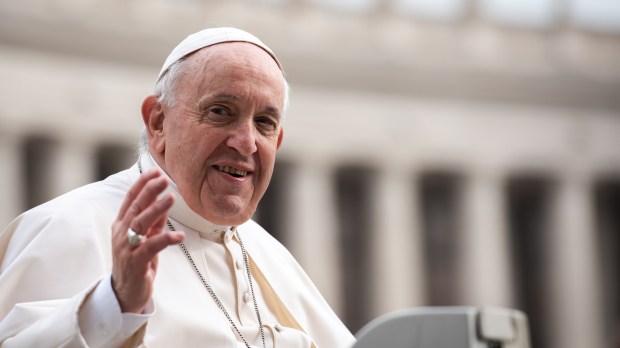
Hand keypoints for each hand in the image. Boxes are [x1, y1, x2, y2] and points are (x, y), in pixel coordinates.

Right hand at [111, 169, 184, 312]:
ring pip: (140, 224)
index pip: (130, 199)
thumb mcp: (146, 238)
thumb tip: (164, 201)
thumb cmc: (137, 262)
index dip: (142, 184)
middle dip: (149, 191)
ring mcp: (127, 248)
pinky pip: (151, 247)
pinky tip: (179, 235)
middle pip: (135, 207)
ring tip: (171, 198)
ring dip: (156, 209)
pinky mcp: (136, 262)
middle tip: (164, 179)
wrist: (125, 293)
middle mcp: (122, 233)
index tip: (155, 171)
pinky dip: (165, 239)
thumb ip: (154, 221)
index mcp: (122, 224)